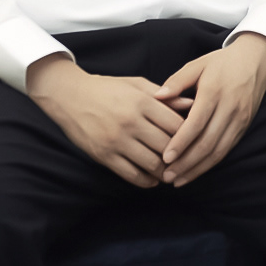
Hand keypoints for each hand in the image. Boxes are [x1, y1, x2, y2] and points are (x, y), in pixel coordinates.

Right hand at [27, 54, 184, 187]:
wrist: (70, 96)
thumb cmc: (108, 88)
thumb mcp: (137, 85)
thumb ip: (166, 96)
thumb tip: (192, 104)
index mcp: (142, 102)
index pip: (176, 125)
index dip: (190, 135)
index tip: (194, 140)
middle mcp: (130, 122)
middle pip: (167, 146)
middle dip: (180, 156)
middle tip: (187, 160)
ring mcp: (116, 141)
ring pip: (152, 164)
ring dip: (165, 171)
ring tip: (171, 170)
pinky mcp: (104, 156)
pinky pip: (132, 175)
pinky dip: (147, 181)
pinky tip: (153, 178)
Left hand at [152, 33, 265, 186]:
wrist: (256, 61)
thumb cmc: (221, 63)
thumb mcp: (198, 64)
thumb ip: (177, 81)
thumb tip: (157, 97)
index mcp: (214, 91)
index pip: (196, 123)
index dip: (181, 142)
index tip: (165, 157)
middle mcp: (229, 108)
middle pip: (207, 142)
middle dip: (186, 163)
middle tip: (166, 177)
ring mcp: (239, 120)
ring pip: (218, 151)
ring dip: (197, 169)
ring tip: (177, 180)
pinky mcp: (244, 127)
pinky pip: (226, 150)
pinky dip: (210, 164)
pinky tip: (195, 172)